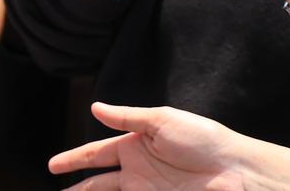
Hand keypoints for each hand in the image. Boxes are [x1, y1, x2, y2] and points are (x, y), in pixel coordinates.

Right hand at [49, 103, 257, 189]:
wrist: (237, 171)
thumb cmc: (203, 139)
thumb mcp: (162, 120)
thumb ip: (126, 117)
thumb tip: (94, 107)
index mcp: (134, 145)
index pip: (95, 154)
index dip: (73, 159)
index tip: (53, 166)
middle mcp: (137, 170)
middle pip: (98, 182)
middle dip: (78, 188)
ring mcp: (148, 190)